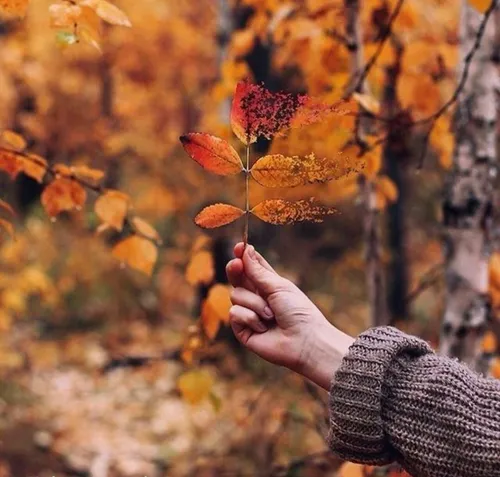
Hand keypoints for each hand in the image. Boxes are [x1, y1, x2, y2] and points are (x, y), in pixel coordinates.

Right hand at [226, 243, 353, 389]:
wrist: (304, 341)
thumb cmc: (297, 311)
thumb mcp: (278, 286)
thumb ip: (257, 271)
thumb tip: (245, 250)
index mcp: (268, 284)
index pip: (251, 266)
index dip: (243, 256)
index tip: (240, 246)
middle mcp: (257, 297)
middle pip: (237, 277)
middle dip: (235, 269)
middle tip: (236, 264)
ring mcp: (248, 313)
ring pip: (235, 295)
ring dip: (254, 303)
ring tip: (271, 315)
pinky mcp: (242, 329)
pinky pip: (234, 313)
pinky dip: (250, 318)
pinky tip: (264, 327)